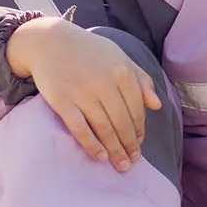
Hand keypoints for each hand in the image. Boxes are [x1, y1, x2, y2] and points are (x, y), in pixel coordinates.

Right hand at [6, 17, 161, 172]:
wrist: (49, 41)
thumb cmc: (88, 51)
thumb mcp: (119, 57)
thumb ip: (140, 79)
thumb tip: (157, 105)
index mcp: (122, 71)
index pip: (136, 108)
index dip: (140, 130)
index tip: (139, 144)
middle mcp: (104, 82)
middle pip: (122, 122)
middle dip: (130, 145)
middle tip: (132, 162)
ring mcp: (82, 92)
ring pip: (104, 128)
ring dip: (115, 150)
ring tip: (121, 165)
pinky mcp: (62, 101)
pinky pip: (80, 129)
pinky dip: (92, 145)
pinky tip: (100, 157)